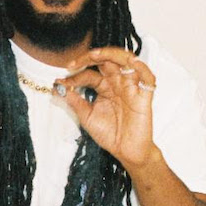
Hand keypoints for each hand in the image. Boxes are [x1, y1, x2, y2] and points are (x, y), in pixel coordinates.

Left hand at [55, 47, 156, 166]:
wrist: (126, 151)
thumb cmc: (110, 134)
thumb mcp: (86, 116)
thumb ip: (74, 101)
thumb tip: (58, 87)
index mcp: (104, 87)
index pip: (90, 73)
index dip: (75, 75)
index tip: (60, 82)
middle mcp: (117, 83)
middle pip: (107, 60)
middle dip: (91, 57)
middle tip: (74, 63)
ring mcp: (131, 88)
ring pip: (127, 61)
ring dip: (112, 54)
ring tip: (95, 55)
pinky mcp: (144, 96)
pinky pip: (147, 78)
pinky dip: (141, 68)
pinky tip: (131, 63)